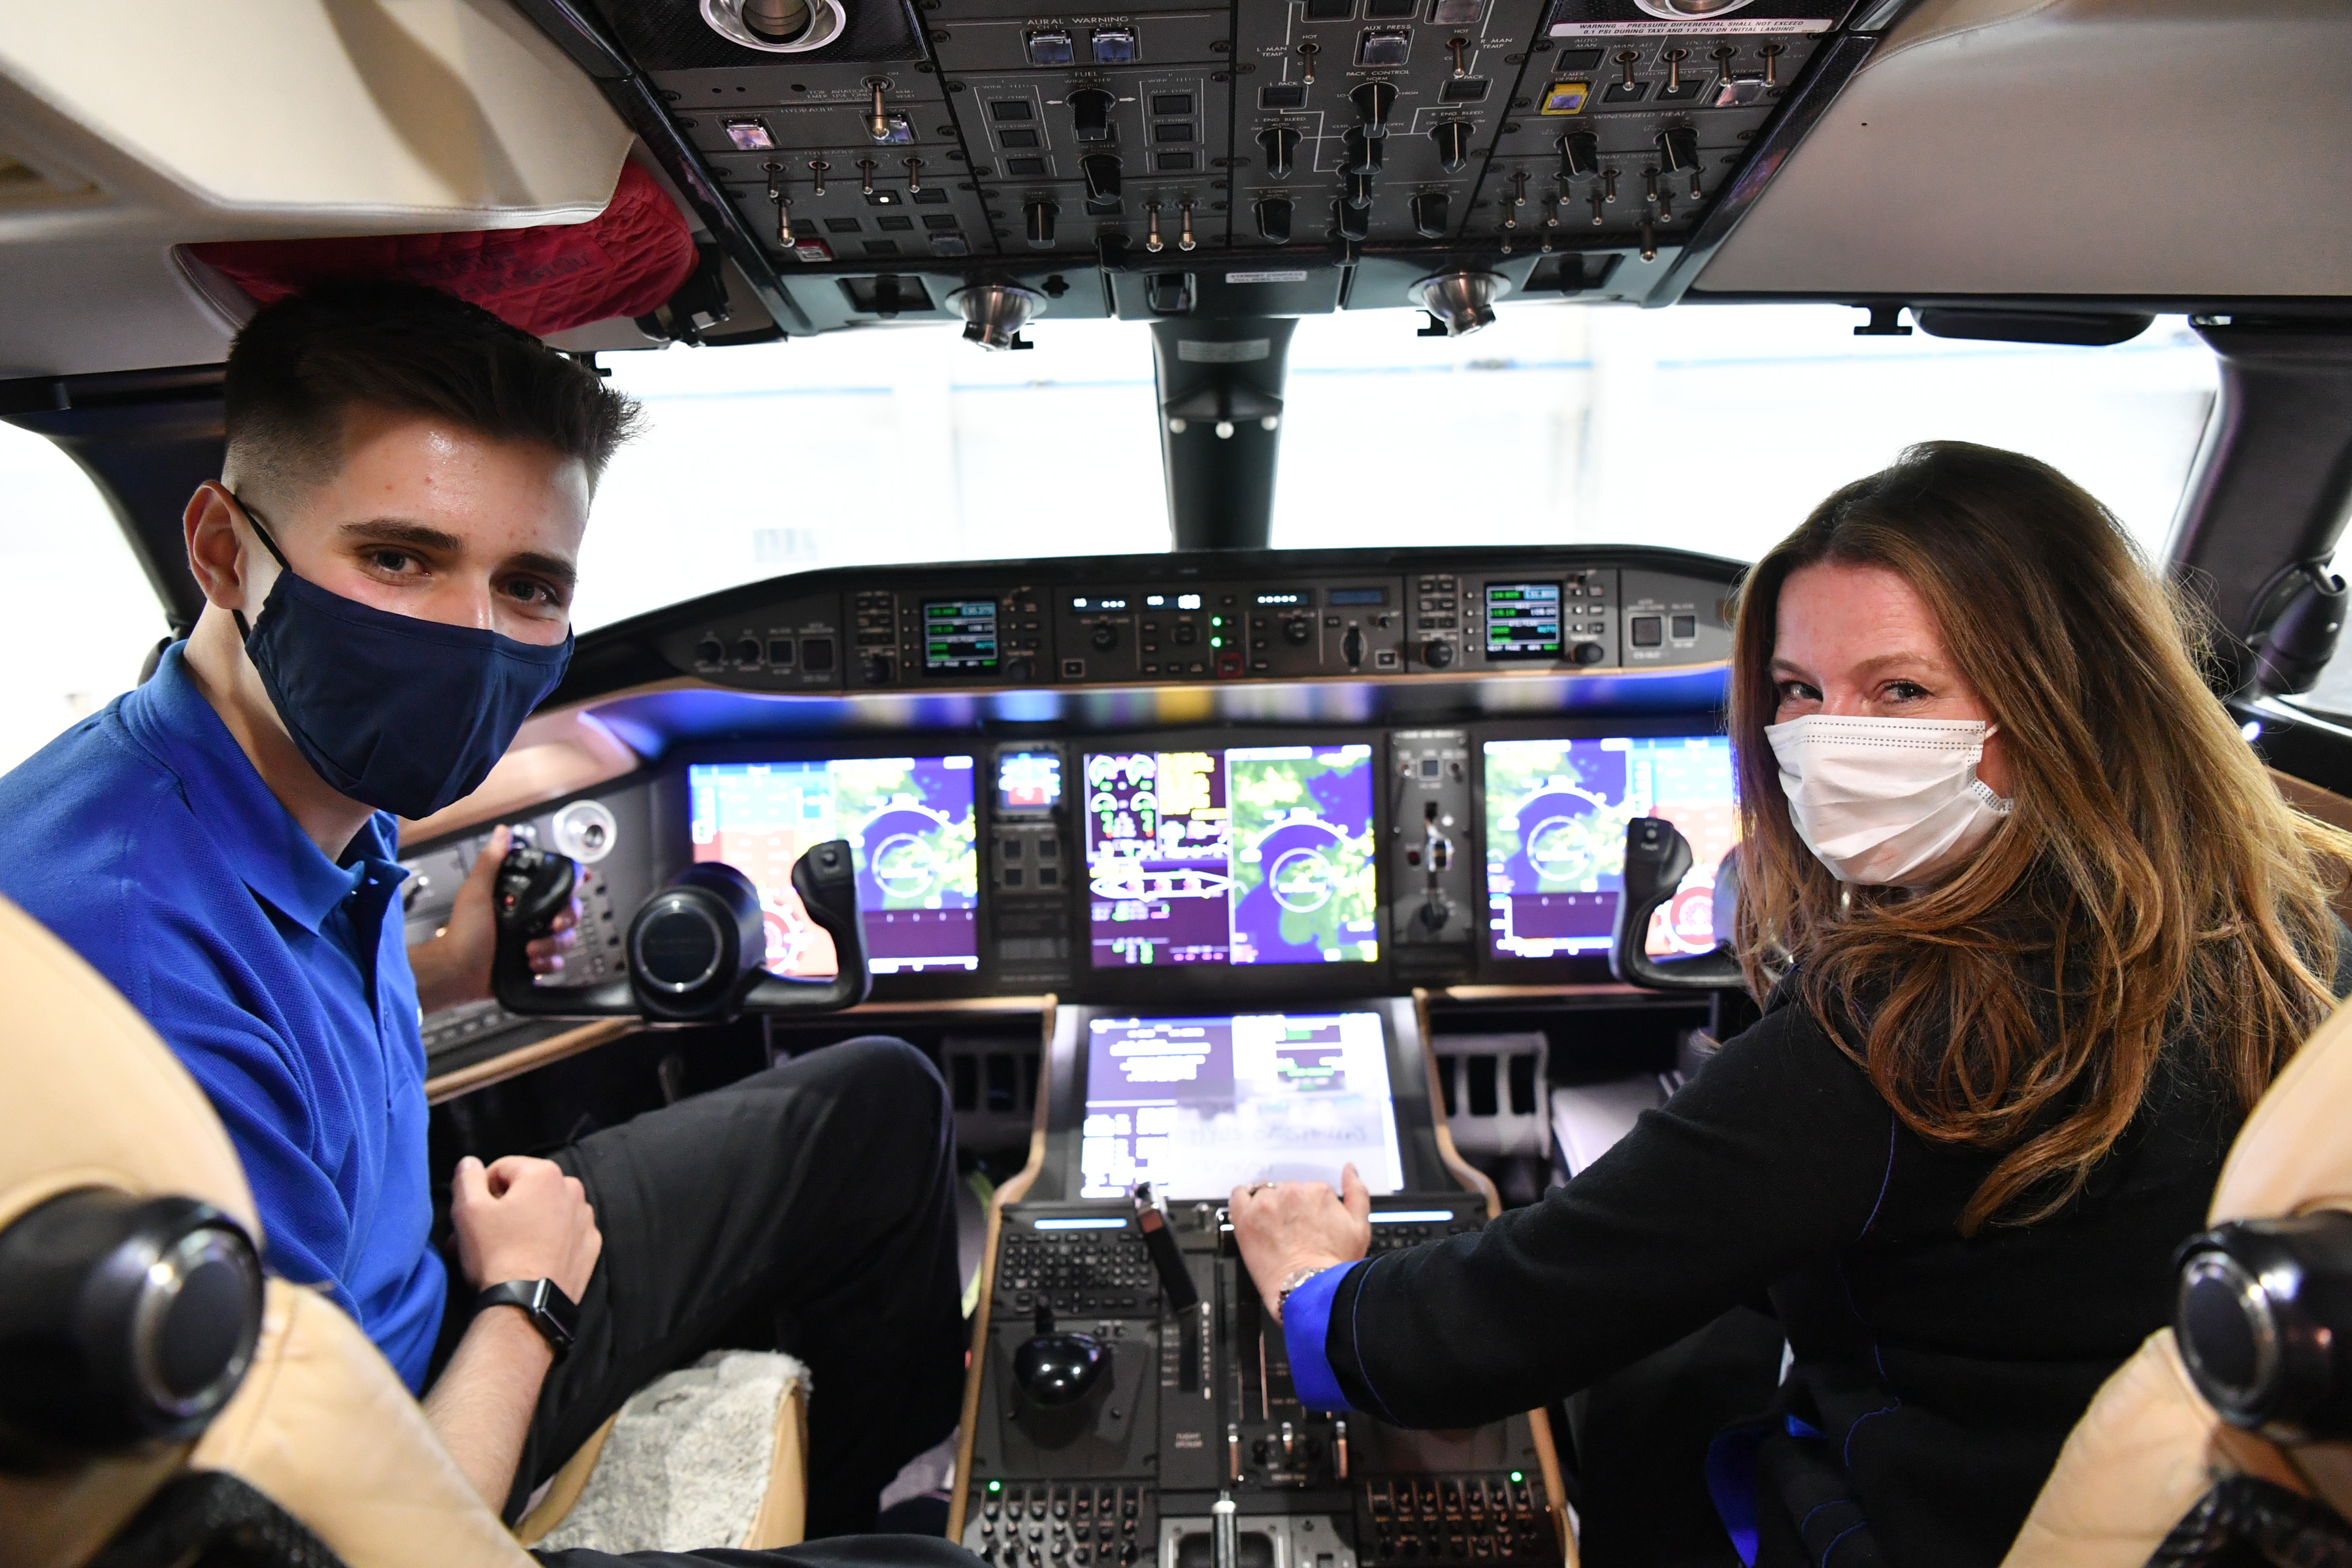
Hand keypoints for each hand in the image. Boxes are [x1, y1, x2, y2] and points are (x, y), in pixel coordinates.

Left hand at [409, 824, 578, 1014]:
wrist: (457, 971)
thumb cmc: (462, 931)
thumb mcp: (476, 892)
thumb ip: (491, 861)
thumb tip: (502, 831)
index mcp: (521, 898)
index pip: (555, 884)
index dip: (572, 881)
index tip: (583, 880)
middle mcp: (531, 918)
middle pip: (570, 911)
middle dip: (567, 918)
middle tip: (553, 925)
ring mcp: (534, 941)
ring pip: (566, 938)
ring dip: (553, 944)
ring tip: (530, 951)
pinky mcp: (534, 964)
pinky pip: (556, 962)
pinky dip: (548, 964)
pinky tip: (532, 964)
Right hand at [450, 1154, 600, 1301]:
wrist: (526, 1306)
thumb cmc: (496, 1252)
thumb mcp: (468, 1210)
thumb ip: (468, 1177)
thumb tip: (471, 1162)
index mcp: (545, 1174)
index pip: (501, 1169)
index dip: (480, 1191)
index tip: (471, 1217)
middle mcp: (573, 1190)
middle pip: (524, 1191)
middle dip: (498, 1211)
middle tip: (476, 1237)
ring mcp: (585, 1220)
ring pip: (543, 1212)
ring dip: (521, 1224)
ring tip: (499, 1251)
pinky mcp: (590, 1247)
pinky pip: (561, 1234)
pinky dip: (545, 1240)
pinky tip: (528, 1260)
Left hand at [1231, 1164, 1371, 1322]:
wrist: (1309, 1290)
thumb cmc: (1334, 1264)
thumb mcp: (1359, 1228)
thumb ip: (1356, 1192)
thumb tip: (1350, 1170)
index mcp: (1318, 1191)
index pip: (1308, 1191)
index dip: (1307, 1210)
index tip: (1306, 1226)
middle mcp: (1292, 1192)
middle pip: (1286, 1192)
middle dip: (1288, 1209)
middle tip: (1291, 1233)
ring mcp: (1266, 1204)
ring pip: (1264, 1195)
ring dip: (1268, 1209)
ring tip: (1274, 1233)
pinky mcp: (1246, 1217)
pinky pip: (1238, 1196)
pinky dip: (1243, 1201)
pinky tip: (1251, 1216)